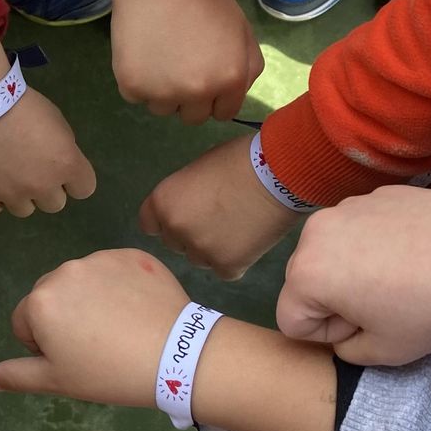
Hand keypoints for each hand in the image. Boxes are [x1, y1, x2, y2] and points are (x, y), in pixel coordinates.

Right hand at [0, 88, 95, 215]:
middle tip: (31, 170)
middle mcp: (42, 185)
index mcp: (66, 164)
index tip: (60, 169)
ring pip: (24, 210)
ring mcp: (11, 194)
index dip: (74, 180)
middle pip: (54, 205)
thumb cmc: (24, 106)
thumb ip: (65, 150)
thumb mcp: (58, 122)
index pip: (84, 189)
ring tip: (7, 174)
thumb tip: (59, 166)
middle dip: (46, 189)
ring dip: (20, 195)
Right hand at [0, 249, 188, 405]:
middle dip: (63, 317)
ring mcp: (100, 258)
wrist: (176, 356)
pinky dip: (119, 287)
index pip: (24, 321)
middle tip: (95, 345)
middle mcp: (64, 270)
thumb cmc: (109, 373)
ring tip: (118, 328)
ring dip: (90, 300)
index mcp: (40, 300)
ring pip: (81, 281)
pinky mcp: (132, 254)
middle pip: (50, 295)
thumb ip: (16, 376)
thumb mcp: (58, 381)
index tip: (73, 359)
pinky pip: (113, 270)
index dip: (43, 345)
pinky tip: (136, 310)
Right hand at [109, 0, 262, 124]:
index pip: (224, 113)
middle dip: (190, 98)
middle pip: (193, 117)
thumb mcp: (242, 29)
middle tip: (180, 66)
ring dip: (162, 91)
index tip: (204, 78)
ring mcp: (162, 93)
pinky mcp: (132, 86)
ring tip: (160, 57)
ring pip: (163, 109)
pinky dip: (139, 80)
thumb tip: (235, 92)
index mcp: (230, 80)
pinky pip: (136, 96)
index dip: (215, 96)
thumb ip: (247, 66)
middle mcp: (198, 93)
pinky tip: (142, 53)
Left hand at [140, 134, 304, 278]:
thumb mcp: (198, 169)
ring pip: (199, 259)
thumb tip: (186, 206)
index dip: (168, 220)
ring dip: (212, 249)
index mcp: (163, 201)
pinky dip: (235, 260)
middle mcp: (175, 229)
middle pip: (175, 243)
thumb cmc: (240, 160)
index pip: (150, 224)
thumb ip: (184, 193)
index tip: (186, 215)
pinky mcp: (226, 267)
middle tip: (219, 219)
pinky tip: (250, 239)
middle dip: (192, 235)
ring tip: (238, 227)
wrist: (280, 175)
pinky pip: (224, 270)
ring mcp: (200, 251)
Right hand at [278, 184, 430, 364]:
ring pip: (332, 253)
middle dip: (335, 299)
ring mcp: (344, 208)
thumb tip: (345, 332)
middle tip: (385, 304)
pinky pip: (359, 229)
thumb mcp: (387, 351)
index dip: (327, 336)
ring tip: (400, 275)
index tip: (367, 327)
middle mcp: (313, 235)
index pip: (292, 321)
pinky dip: (375, 244)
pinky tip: (413, 251)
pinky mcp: (374, 194)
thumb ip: (347, 350)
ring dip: (353, 270)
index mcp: (306, 274)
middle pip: (306, 283)